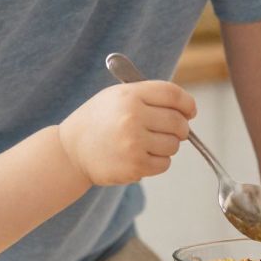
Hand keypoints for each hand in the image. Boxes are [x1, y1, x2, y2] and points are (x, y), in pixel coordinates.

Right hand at [58, 80, 194, 185]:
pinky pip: (164, 164)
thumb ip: (150, 96)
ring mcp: (133, 143)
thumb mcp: (117, 96)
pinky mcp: (134, 166)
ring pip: (174, 145)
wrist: (71, 151)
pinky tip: (140, 156)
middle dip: (181, 129)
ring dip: (168, 146)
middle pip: (178, 122)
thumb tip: (187, 109)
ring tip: (147, 144)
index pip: (173, 95)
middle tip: (172, 131)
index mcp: (130, 95)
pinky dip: (158, 162)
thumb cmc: (99, 121)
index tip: (189, 112)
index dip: (187, 104)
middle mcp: (132, 117)